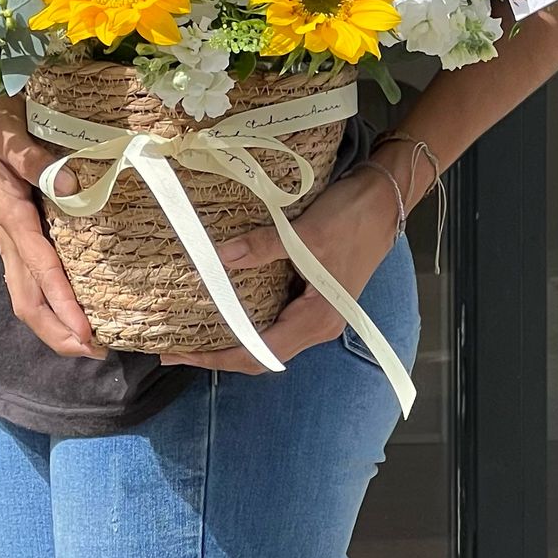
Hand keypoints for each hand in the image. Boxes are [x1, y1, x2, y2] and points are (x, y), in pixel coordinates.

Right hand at [0, 77, 106, 359]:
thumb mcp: (13, 131)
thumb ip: (36, 158)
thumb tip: (73, 185)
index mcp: (8, 212)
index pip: (39, 267)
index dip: (62, 301)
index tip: (87, 330)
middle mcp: (6, 233)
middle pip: (27, 298)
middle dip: (57, 330)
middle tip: (93, 351)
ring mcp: (8, 237)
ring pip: (25, 294)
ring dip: (54, 325)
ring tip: (87, 344)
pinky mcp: (14, 234)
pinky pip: (28, 280)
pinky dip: (49, 304)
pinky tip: (71, 313)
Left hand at [159, 166, 399, 373]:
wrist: (383, 199)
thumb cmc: (352, 219)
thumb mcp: (303, 235)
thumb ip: (260, 249)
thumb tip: (216, 258)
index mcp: (317, 320)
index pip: (258, 354)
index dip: (217, 358)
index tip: (180, 354)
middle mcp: (317, 325)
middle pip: (260, 355)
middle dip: (218, 355)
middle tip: (174, 349)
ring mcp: (317, 312)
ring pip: (267, 339)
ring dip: (231, 338)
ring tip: (192, 332)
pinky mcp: (313, 295)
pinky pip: (274, 318)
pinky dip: (247, 319)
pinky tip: (224, 306)